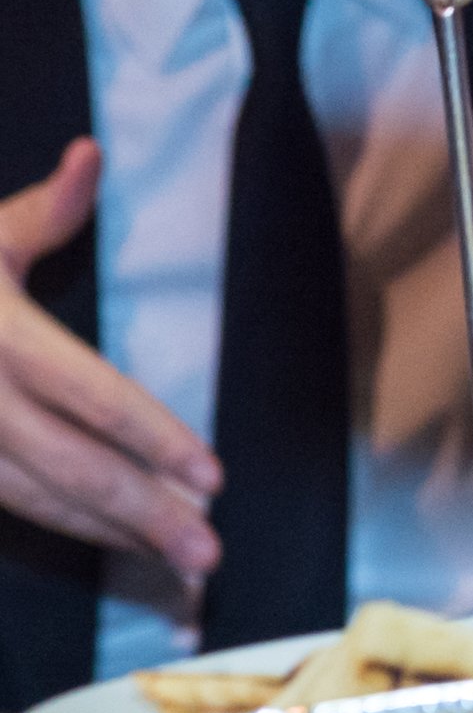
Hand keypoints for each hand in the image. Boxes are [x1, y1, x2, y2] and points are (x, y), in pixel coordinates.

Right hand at [0, 139, 222, 575]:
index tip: (212, 476)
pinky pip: (11, 504)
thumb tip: (93, 154)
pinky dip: (67, 525)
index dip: (155, 439)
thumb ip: (46, 210)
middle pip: (73, 467)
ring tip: (177, 559)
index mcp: (2, 337)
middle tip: (210, 554)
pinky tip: (114, 540)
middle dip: (145, 515)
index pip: (93, 396)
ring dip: (110, 532)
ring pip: (38, 500)